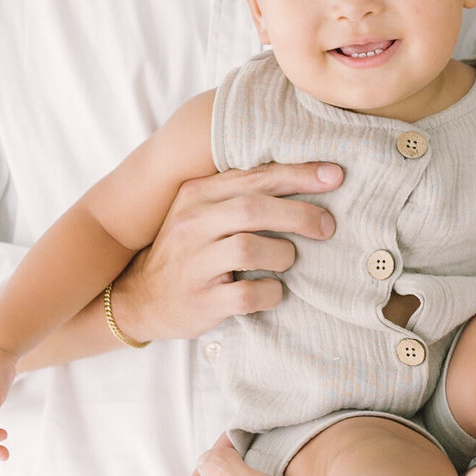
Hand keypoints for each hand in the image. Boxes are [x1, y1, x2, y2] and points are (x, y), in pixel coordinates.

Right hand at [112, 161, 343, 342]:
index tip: (334, 175)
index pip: (254, 177)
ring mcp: (193, 263)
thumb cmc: (189, 251)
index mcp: (196, 195)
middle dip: (299, 214)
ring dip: (282, 254)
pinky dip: (271, 293)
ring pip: (250, 248)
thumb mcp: (202, 213)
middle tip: (326, 225)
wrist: (141, 298)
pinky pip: (248, 294)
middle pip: (254, 208)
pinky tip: (274, 291)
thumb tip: (308, 179)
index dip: (298, 175)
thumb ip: (241, 194)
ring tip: (288, 260)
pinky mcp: (200, 300)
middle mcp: (191, 224)